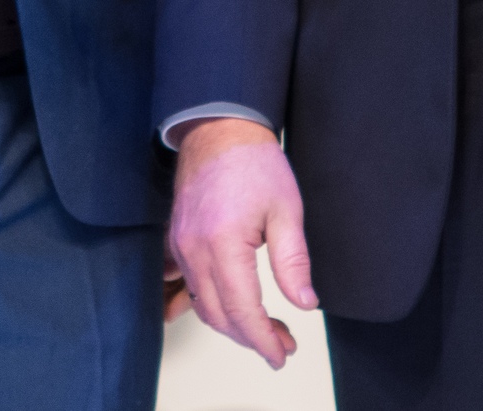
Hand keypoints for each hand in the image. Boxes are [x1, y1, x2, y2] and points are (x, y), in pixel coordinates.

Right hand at [166, 118, 315, 368]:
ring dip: (232, 324)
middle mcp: (195, 250)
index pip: (242, 310)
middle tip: (282, 344)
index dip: (263, 339)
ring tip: (265, 328)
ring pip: (202, 304)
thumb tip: (304, 303)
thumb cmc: (254, 163)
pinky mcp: (177, 241)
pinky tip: (233, 309)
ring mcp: (181, 247)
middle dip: (251, 337)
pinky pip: (190, 286)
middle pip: (219, 315)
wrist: (219, 129)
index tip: (281, 354)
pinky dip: (212, 304)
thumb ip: (293, 262)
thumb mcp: (286, 211)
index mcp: (224, 244)